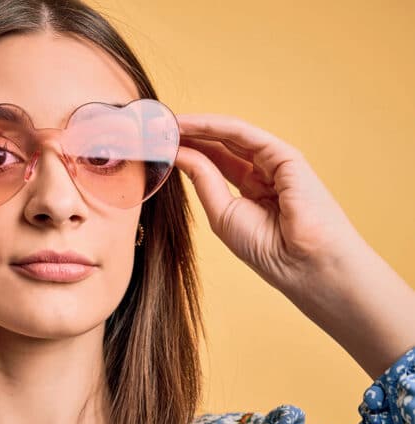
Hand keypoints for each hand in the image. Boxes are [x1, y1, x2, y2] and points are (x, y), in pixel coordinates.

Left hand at [172, 114, 366, 298]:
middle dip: (187, 136)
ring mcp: (275, 163)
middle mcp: (264, 173)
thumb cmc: (269, 250)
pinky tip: (187, 125)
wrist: (305, 265)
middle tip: (153, 128)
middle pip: (219, 146)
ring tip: (164, 123)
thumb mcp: (222, 213)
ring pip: (229, 135)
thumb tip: (178, 154)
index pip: (214, 163)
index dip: (185, 152)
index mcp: (252, 192)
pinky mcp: (284, 155)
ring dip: (195, 127)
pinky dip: (213, 126)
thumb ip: (203, 180)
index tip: (155, 146)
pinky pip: (243, 133)